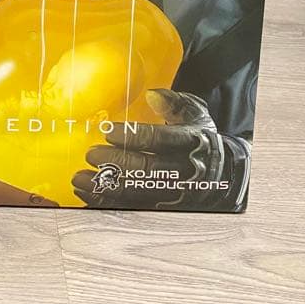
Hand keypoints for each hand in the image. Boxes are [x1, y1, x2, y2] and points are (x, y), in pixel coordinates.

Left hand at [71, 88, 250, 209]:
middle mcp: (186, 170)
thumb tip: (152, 95)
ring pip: (139, 193)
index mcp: (192, 142)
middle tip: (90, 155)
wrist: (223, 170)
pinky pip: (134, 208)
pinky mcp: (165, 208)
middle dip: (116, 163)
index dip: (134, 136)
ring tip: (80, 178)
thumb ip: (173, 102)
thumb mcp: (194, 111)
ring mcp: (176, 194)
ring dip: (107, 187)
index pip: (161, 140)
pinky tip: (88, 194)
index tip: (107, 131)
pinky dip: (109, 202)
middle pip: (148, 169)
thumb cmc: (198, 134)